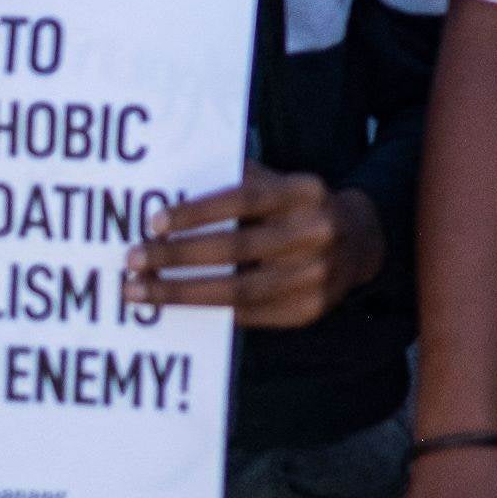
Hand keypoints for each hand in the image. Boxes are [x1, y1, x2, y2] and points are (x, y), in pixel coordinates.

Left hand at [126, 165, 384, 329]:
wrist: (362, 242)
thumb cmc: (302, 208)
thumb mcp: (282, 184)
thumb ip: (242, 182)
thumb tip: (179, 191)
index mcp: (304, 192)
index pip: (244, 199)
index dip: (198, 211)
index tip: (155, 222)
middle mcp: (314, 233)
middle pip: (236, 248)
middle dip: (178, 256)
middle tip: (134, 259)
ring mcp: (314, 276)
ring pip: (237, 290)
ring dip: (180, 292)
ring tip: (140, 291)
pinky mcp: (307, 310)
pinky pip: (248, 315)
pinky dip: (208, 310)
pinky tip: (175, 305)